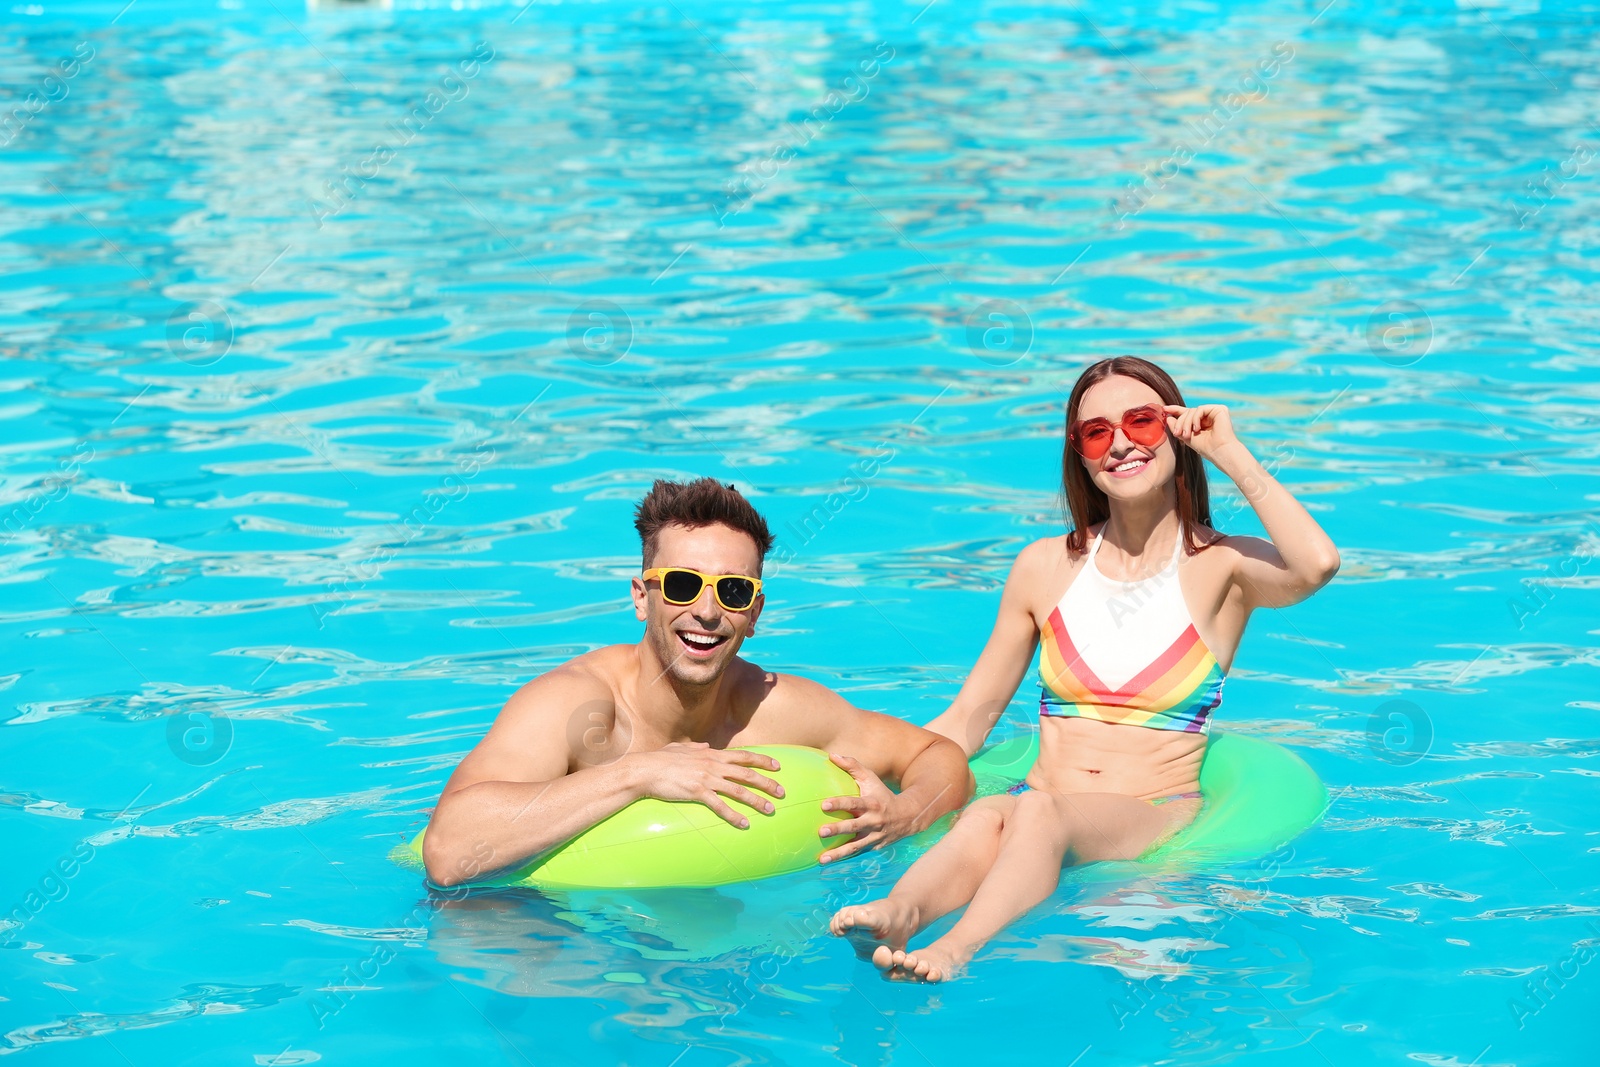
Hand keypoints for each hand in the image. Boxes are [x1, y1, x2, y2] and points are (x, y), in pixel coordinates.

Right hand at [626, 742, 784, 829]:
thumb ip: (696, 746)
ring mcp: (706, 779)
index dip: (762, 761)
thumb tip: (706, 744)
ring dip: (757, 801)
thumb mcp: (681, 747)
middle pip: (747, 774)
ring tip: (770, 810)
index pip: (743, 756)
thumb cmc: (660, 758)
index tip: (777, 766)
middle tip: (782, 792)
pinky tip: (744, 823)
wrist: (645, 769)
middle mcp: (713, 765)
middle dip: (767, 783)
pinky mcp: (698, 792)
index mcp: (711, 753)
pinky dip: (734, 816)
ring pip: (739, 790)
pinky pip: (721, 806)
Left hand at [817, 753, 912, 863]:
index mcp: (871, 803)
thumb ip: (852, 766)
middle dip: (838, 829)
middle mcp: (873, 821)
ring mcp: (874, 836)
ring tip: (822, 859)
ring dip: (838, 854)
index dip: (839, 804)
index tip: (823, 805)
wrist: (908, 816)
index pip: (854, 803)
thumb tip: (831, 755)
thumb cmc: (882, 794)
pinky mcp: (873, 847)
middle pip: (853, 826)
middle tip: (821, 832)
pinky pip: (858, 854)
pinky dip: (845, 859)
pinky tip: (829, 863)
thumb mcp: (871, 778)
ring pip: (855, 846)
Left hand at [1162, 403, 1237, 461]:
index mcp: (1202, 422)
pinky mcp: (1220, 409)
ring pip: (1192, 410)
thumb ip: (1178, 427)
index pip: (1187, 413)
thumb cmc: (1205, 448)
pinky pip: (1200, 409)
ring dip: (1186, 423)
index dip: (1175, 410)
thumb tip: (1168, 418)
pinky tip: (1197, 428)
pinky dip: (1195, 418)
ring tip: (1187, 435)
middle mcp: (1209, 415)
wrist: (1219, 452)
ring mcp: (1214, 412)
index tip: (1164, 409)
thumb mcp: (1187, 436)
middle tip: (1177, 433)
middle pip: (1188, 412)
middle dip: (1180, 422)